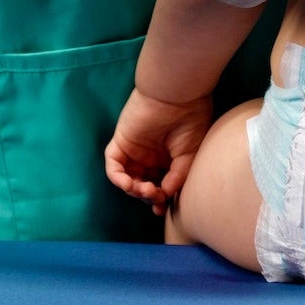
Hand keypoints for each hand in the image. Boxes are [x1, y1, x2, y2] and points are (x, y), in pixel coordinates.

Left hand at [104, 87, 213, 215]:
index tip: (162, 209)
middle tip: (157, 197)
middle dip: (148, 196)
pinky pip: (113, 165)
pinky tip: (129, 184)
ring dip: (134, 190)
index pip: (159, 185)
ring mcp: (135, 150)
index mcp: (168, 159)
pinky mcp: (122, 142)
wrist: (178, 96)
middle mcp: (150, 156)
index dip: (159, 200)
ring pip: (127, 179)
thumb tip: (165, 196)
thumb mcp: (189, 156)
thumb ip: (177, 178)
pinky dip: (117, 178)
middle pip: (142, 185)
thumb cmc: (190, 121)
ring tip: (146, 190)